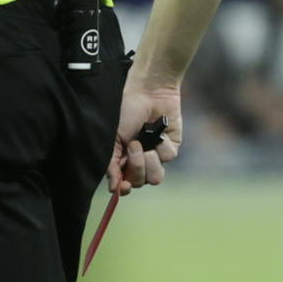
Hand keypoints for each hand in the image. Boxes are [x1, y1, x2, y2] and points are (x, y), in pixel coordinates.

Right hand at [105, 75, 181, 197]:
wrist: (147, 92)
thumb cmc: (126, 111)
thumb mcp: (113, 138)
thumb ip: (112, 164)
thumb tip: (113, 189)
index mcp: (123, 159)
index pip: (124, 184)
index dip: (124, 188)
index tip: (123, 185)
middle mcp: (140, 160)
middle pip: (140, 182)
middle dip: (136, 167)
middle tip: (134, 146)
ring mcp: (156, 155)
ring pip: (156, 177)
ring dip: (149, 161)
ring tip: (145, 144)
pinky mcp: (171, 147)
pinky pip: (168, 158)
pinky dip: (162, 146)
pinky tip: (159, 133)